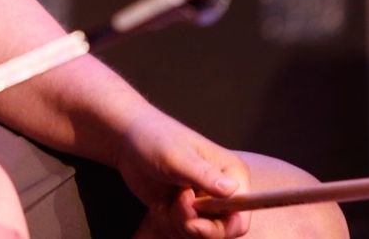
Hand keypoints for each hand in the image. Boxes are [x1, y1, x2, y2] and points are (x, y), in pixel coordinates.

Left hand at [117, 102, 251, 238]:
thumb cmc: (154, 139)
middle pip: (221, 231)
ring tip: (165, 201)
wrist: (127, 142)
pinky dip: (168, 225)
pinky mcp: (186, 212)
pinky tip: (159, 206)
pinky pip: (182, 234)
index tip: (194, 220)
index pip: (241, 217)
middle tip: (174, 204)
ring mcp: (203, 204)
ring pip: (198, 235)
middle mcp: (223, 192)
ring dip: (177, 223)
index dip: (221, 227)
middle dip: (192, 225)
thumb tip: (232, 189)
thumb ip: (203, 174)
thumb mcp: (177, 157)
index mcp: (232, 174)